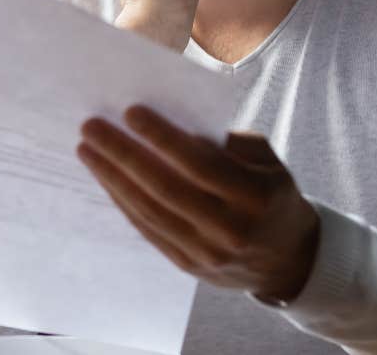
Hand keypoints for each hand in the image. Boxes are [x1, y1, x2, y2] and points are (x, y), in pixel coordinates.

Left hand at [77, 105, 319, 301]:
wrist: (288, 259)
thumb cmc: (272, 194)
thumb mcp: (268, 161)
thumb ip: (228, 142)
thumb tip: (174, 123)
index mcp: (255, 196)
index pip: (200, 164)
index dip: (163, 138)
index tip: (130, 111)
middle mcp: (230, 229)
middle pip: (166, 188)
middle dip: (123, 155)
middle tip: (92, 127)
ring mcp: (207, 253)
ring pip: (150, 211)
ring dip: (112, 178)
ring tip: (88, 149)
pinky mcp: (188, 265)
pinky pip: (148, 230)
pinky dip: (123, 202)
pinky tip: (105, 178)